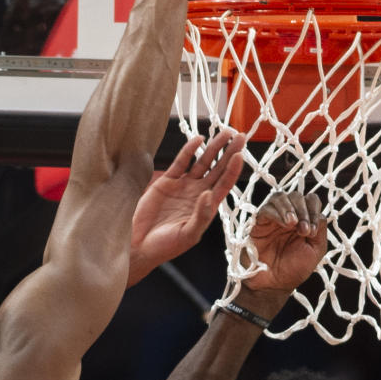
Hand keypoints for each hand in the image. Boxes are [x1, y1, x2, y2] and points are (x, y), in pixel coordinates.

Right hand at [128, 130, 245, 284]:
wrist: (140, 245)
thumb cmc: (166, 246)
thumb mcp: (188, 235)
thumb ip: (201, 216)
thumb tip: (208, 194)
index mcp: (207, 207)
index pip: (224, 184)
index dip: (233, 169)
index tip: (240, 154)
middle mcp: (198, 194)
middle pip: (218, 169)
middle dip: (229, 152)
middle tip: (239, 135)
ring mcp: (184, 186)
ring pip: (202, 162)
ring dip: (213, 148)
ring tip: (225, 133)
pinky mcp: (167, 182)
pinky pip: (181, 163)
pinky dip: (189, 151)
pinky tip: (198, 140)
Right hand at [239, 190, 327, 292]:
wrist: (273, 285)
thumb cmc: (293, 270)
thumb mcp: (316, 250)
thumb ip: (320, 229)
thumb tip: (319, 213)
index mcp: (303, 221)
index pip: (310, 201)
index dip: (314, 210)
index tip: (312, 231)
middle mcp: (288, 216)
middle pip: (296, 196)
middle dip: (303, 210)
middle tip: (304, 231)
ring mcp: (272, 219)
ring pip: (280, 197)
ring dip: (290, 207)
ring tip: (293, 224)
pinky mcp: (258, 223)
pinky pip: (266, 208)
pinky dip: (277, 212)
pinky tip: (284, 224)